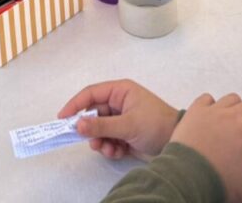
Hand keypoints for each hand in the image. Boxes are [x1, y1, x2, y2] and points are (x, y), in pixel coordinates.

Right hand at [59, 79, 179, 160]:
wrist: (179, 144)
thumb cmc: (155, 125)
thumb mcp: (128, 124)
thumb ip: (102, 125)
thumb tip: (77, 125)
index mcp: (120, 91)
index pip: (91, 93)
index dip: (75, 104)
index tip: (62, 118)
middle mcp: (119, 103)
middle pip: (93, 114)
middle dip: (91, 129)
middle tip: (89, 140)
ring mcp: (121, 119)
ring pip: (99, 129)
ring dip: (101, 140)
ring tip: (108, 148)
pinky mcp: (124, 135)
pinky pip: (108, 140)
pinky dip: (110, 147)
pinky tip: (118, 152)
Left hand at [171, 94, 241, 202]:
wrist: (182, 178)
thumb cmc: (220, 183)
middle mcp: (232, 114)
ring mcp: (212, 110)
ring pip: (232, 98)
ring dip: (237, 108)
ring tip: (235, 125)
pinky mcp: (194, 110)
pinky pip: (208, 99)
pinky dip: (213, 105)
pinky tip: (213, 119)